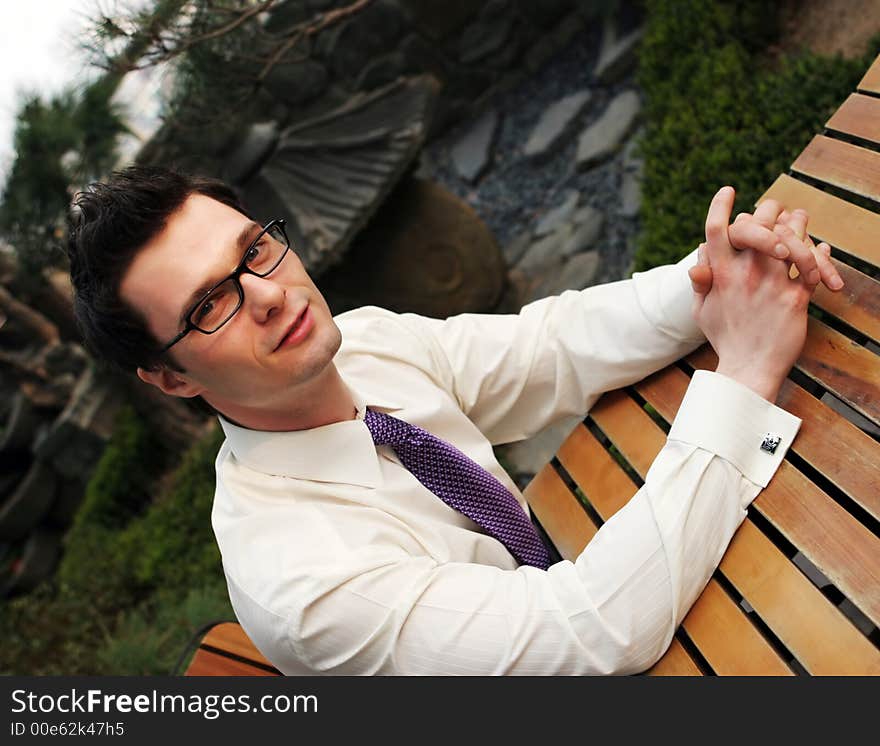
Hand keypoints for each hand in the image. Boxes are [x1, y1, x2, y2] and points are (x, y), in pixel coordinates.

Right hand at [690, 186, 818, 401]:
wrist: (750, 368)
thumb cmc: (725, 338)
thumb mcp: (702, 311)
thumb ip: (701, 283)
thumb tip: (697, 260)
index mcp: (719, 275)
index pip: (715, 231)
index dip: (719, 206)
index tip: (727, 191)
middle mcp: (745, 274)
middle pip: (757, 223)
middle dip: (767, 210)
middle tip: (772, 209)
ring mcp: (772, 284)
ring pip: (791, 236)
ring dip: (798, 224)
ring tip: (799, 220)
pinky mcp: (796, 298)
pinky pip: (813, 266)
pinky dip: (819, 256)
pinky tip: (819, 252)